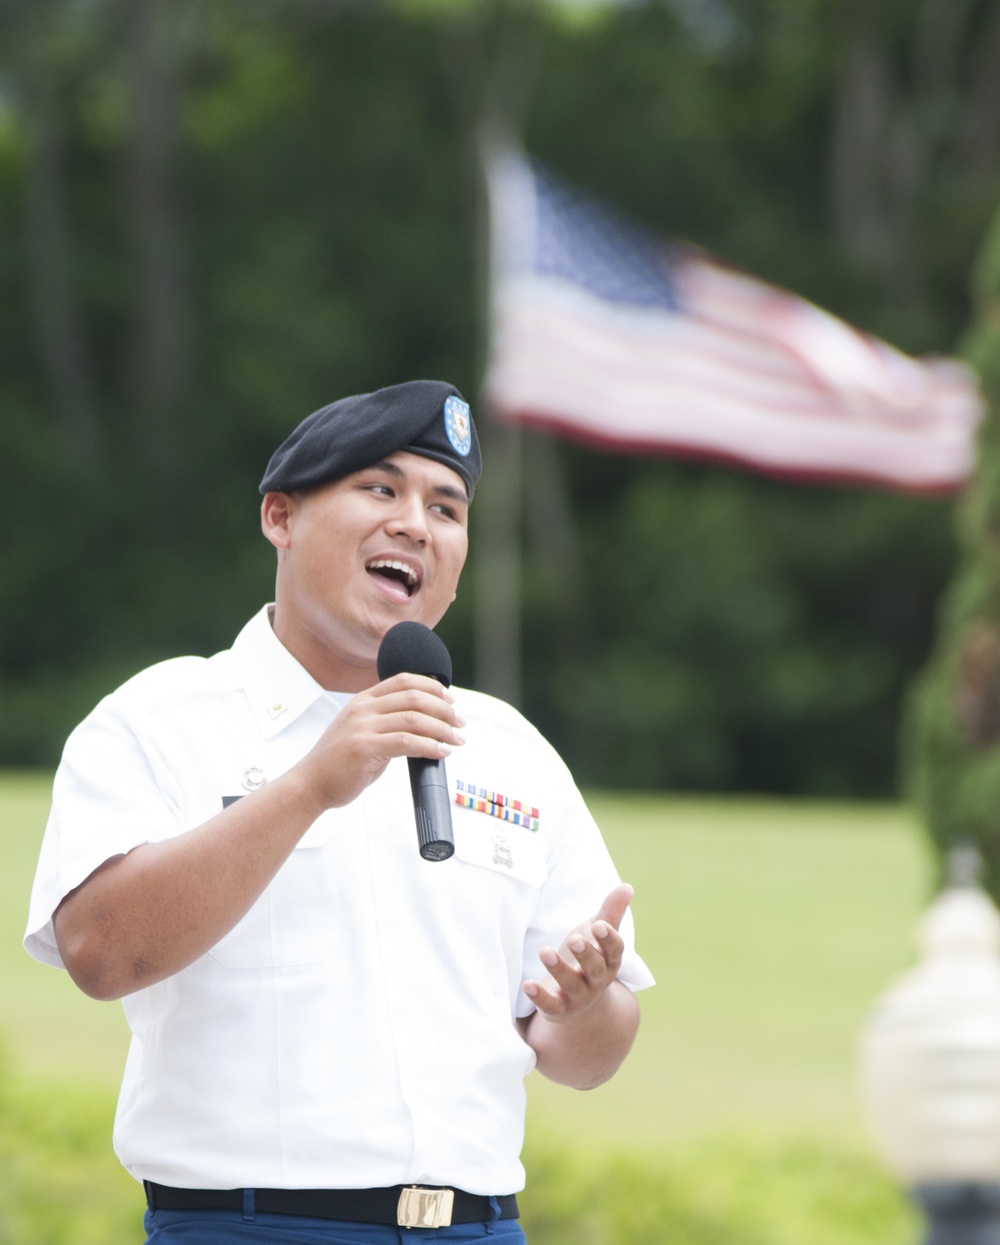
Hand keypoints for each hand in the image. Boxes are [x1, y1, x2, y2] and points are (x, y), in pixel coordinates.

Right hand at [298, 672, 464, 810]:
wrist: (310, 784)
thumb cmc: (339, 763)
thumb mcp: (363, 732)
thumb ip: (387, 724)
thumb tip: (424, 727)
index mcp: (363, 700)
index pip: (404, 680)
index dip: (432, 687)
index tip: (451, 699)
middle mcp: (363, 709)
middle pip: (414, 697)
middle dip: (444, 708)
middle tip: (460, 722)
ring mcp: (362, 727)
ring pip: (414, 719)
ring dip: (442, 728)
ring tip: (457, 739)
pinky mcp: (364, 747)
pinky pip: (406, 742)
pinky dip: (430, 745)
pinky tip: (442, 752)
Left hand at [523, 884, 632, 1021]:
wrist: (581, 1001)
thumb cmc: (590, 958)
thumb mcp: (598, 935)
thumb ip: (610, 912)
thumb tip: (628, 887)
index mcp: (609, 961)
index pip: (615, 951)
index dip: (608, 939)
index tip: (599, 925)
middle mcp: (597, 980)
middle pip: (595, 969)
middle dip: (585, 955)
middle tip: (574, 940)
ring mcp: (578, 996)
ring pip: (571, 984)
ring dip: (559, 970)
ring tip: (545, 952)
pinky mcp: (559, 1009)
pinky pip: (550, 1005)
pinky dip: (539, 997)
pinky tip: (527, 984)